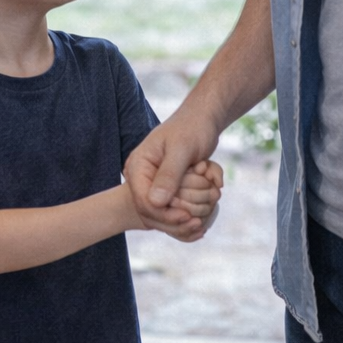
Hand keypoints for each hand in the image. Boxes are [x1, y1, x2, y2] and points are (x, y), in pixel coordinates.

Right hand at [125, 111, 220, 227]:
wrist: (201, 119)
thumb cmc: (192, 128)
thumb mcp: (181, 149)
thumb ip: (169, 175)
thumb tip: (156, 203)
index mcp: (138, 165)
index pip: (143, 200)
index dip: (164, 214)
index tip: (187, 217)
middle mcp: (141, 176)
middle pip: (151, 211)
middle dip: (175, 218)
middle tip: (199, 223)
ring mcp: (153, 182)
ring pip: (163, 213)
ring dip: (184, 218)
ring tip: (204, 219)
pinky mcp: (166, 186)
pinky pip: (173, 207)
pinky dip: (189, 212)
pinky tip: (203, 216)